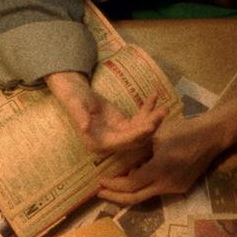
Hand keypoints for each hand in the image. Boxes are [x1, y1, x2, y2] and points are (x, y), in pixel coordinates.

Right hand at [47, 71, 165, 155]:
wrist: (75, 93)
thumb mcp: (75, 106)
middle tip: (163, 113)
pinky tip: (154, 96)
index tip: (150, 126)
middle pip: (135, 138)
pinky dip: (147, 109)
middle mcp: (111, 143)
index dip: (136, 134)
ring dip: (153, 119)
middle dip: (150, 126)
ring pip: (141, 130)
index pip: (122, 141)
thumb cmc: (73, 99)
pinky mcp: (124, 125)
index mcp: (98, 143)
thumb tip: (84, 128)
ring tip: (164, 107)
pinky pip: (139, 119)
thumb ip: (79, 117)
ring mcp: (119, 134)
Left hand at [97, 113, 225, 204]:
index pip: (130, 184)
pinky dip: (144, 186)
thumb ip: (136, 151)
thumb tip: (117, 163)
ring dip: (130, 191)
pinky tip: (137, 177)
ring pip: (146, 195)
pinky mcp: (181, 188)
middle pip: (135, 198)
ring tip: (116, 183)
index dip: (113, 184)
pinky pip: (157, 190)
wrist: (211, 136)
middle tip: (100, 193)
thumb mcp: (154, 136)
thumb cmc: (182, 130)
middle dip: (115, 197)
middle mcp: (167, 184)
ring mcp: (175, 188)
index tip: (100, 180)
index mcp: (159, 169)